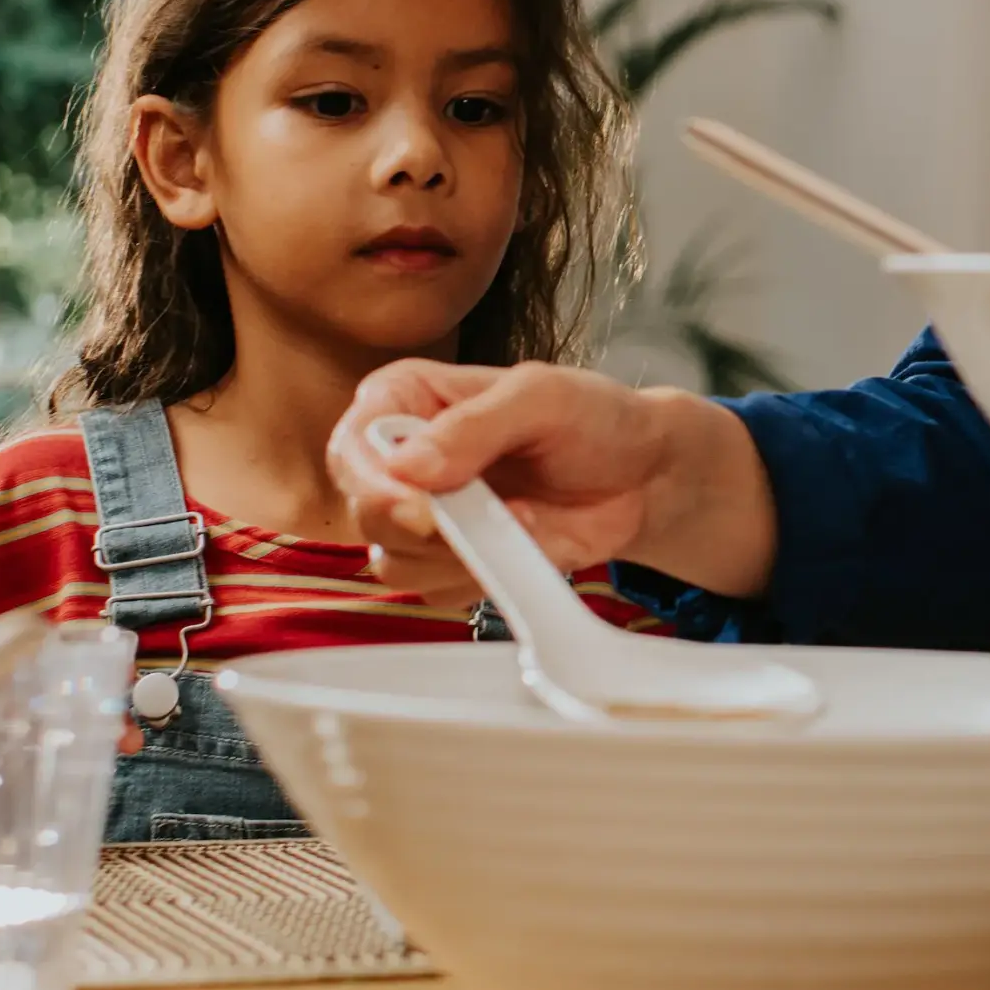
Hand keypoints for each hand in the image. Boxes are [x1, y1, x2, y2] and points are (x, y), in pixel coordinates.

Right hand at [327, 358, 777, 605]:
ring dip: (466, 554)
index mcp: (405, 398)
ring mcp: (420, 514)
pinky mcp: (447, 561)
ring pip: (395, 561)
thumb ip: (475, 425)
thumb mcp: (542, 397)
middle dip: (430, 527)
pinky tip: (524, 543)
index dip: (376, 485)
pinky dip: (485, 578)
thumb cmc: (592, 418)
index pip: (352, 446)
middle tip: (496, 514)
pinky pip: (436, 591)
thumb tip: (408, 466)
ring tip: (525, 519)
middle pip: (366, 512)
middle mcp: (399, 458)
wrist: (638, 474)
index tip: (425, 508)